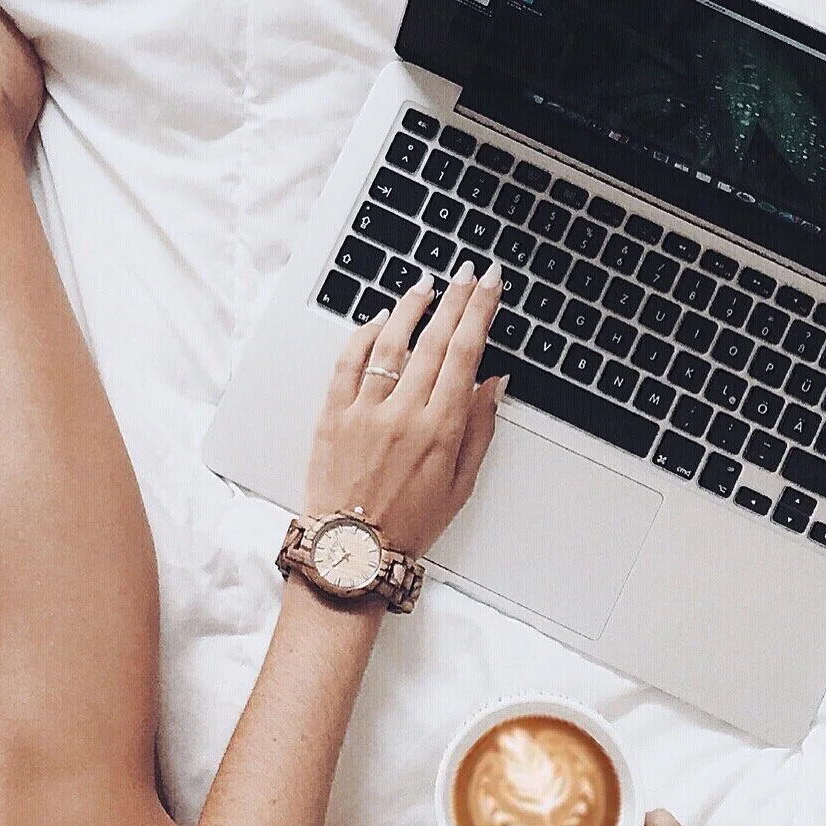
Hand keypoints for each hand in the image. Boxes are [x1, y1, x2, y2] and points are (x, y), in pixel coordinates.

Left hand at [301, 263, 506, 557]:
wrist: (351, 552)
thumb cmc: (408, 525)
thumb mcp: (461, 485)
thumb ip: (480, 429)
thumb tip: (493, 382)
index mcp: (440, 430)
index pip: (465, 354)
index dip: (479, 312)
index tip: (489, 286)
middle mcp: (403, 414)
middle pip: (433, 340)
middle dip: (454, 299)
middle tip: (466, 273)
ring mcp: (364, 412)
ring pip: (390, 343)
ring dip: (410, 307)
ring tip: (425, 285)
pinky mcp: (332, 415)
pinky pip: (348, 363)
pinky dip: (364, 335)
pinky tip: (379, 321)